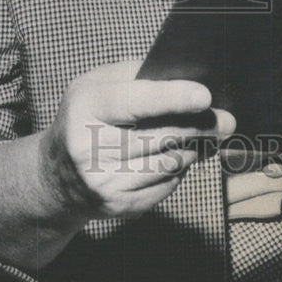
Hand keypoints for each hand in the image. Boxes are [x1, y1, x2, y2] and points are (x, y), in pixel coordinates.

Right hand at [40, 60, 234, 220]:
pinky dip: (178, 169)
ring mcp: (102, 182)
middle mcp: (89, 148)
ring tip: (205, 136)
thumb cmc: (86, 116)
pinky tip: (178, 156)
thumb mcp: (97, 84)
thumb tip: (187, 78)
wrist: (55, 175)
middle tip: (226, 120)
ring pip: (169, 162)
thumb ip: (138, 75)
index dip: (172, 98)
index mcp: (85, 108)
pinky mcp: (117, 206)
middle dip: (199, 126)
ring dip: (193, 148)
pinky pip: (166, 185)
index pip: (134, 102)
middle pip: (161, 136)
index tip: (204, 96)